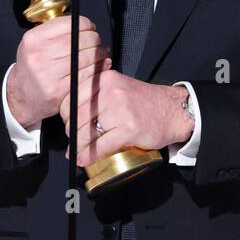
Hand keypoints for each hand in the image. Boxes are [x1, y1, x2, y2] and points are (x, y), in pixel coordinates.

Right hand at [5, 15, 110, 129]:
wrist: (21, 95)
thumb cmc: (33, 67)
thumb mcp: (35, 44)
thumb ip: (57, 32)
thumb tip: (88, 27)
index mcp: (33, 39)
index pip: (69, 24)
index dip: (86, 24)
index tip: (90, 28)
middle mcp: (38, 55)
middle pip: (80, 40)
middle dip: (95, 40)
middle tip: (97, 43)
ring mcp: (48, 74)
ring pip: (86, 57)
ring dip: (99, 55)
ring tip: (100, 55)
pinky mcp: (58, 90)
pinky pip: (85, 75)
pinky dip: (96, 70)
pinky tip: (97, 68)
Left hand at [60, 71, 193, 166]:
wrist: (173, 110)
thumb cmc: (143, 102)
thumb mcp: (117, 88)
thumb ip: (95, 96)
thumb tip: (70, 116)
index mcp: (104, 79)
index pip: (71, 98)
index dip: (66, 115)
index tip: (68, 124)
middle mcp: (110, 91)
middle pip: (76, 116)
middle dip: (71, 132)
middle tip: (74, 141)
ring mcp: (120, 109)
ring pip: (86, 132)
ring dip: (79, 146)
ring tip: (78, 151)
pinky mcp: (129, 128)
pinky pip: (101, 146)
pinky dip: (89, 156)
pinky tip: (84, 159)